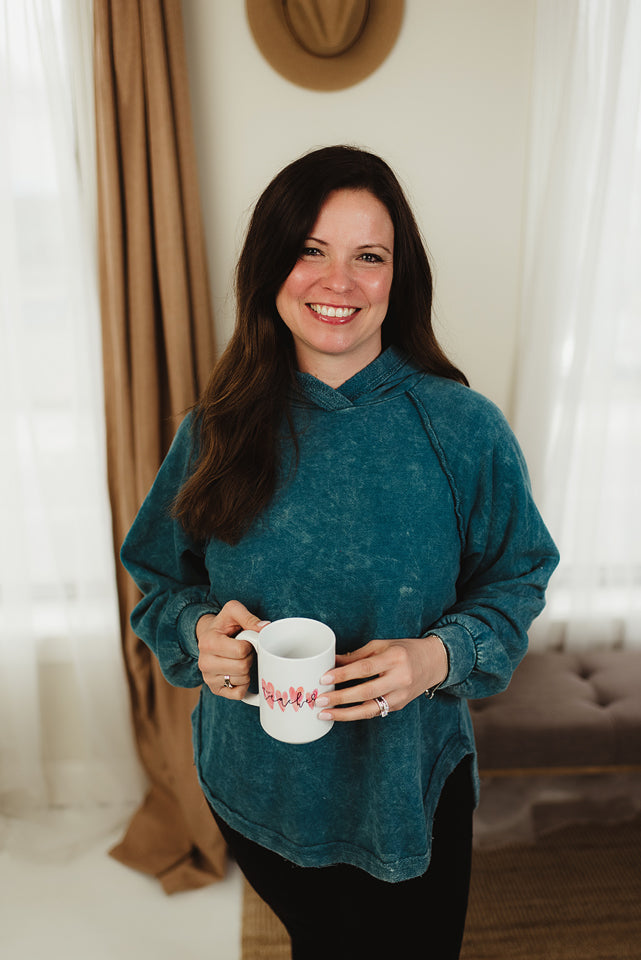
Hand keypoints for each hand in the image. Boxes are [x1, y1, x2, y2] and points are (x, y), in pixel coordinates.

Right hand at [196, 600, 267, 698]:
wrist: (208, 635)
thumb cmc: (223, 624)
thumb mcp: (233, 611)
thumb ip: (249, 617)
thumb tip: (265, 629)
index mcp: (208, 643)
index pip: (241, 651)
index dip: (249, 645)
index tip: (245, 640)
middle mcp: (205, 663)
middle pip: (243, 667)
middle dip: (249, 657)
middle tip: (244, 651)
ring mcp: (209, 678)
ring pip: (242, 680)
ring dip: (247, 670)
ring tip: (239, 659)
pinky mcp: (215, 689)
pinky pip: (239, 694)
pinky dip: (244, 684)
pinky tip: (239, 673)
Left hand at [315, 635, 448, 720]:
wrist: (432, 663)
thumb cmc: (403, 650)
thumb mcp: (381, 646)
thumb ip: (357, 656)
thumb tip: (331, 662)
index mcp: (394, 658)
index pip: (365, 668)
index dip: (343, 674)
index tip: (324, 678)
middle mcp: (400, 678)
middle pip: (366, 691)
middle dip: (340, 698)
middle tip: (319, 700)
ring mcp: (401, 695)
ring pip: (370, 709)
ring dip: (345, 714)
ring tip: (325, 714)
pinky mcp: (399, 706)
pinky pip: (374, 711)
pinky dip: (356, 713)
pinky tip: (340, 713)